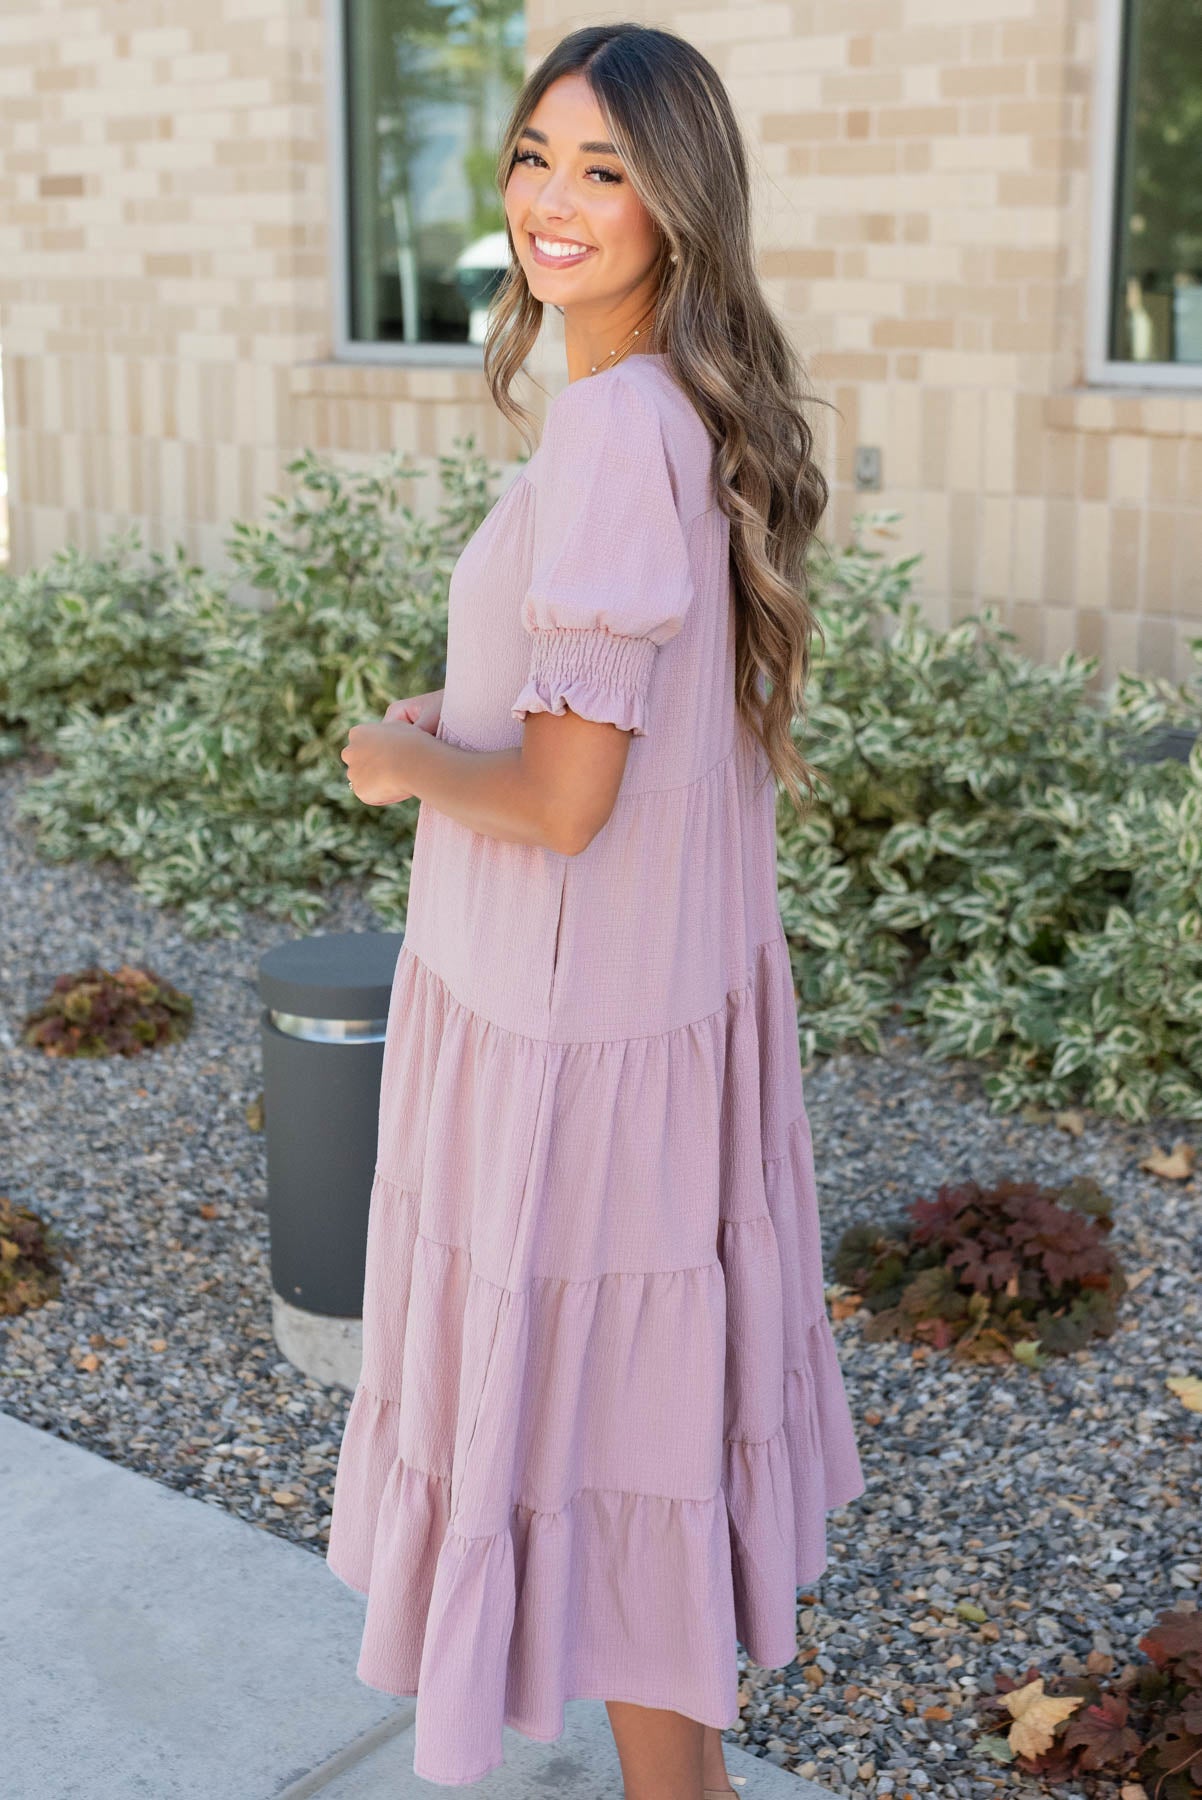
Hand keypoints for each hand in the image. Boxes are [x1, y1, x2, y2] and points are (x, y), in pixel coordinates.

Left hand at [341, 689, 443, 804]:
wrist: (414, 761)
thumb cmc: (412, 741)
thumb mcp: (400, 727)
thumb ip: (389, 734)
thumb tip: (391, 739)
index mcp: (358, 733)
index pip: (361, 743)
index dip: (376, 751)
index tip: (389, 756)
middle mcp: (350, 752)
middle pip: (357, 761)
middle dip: (369, 766)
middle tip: (391, 771)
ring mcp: (353, 772)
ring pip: (362, 779)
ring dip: (374, 781)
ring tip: (397, 781)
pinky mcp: (360, 790)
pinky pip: (369, 794)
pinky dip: (380, 794)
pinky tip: (396, 789)